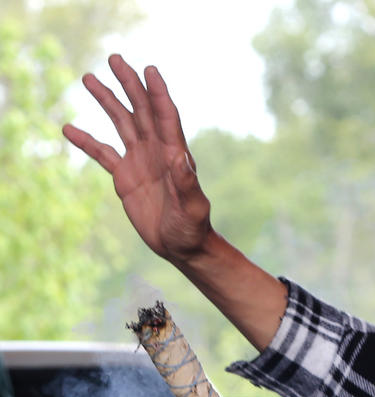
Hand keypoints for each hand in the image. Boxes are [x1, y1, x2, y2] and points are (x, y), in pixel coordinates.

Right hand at [63, 54, 212, 263]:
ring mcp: (141, 161)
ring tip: (89, 78)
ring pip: (122, 123)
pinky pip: (103, 153)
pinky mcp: (126, 176)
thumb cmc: (193, 228)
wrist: (182, 247)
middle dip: (129, 85)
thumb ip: (186, 183)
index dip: (158, 93)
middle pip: (141, 111)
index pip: (166, 117)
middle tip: (115, 58)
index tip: (149, 70)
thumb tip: (180, 157)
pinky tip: (68, 128)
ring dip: (108, 101)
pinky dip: (87, 141)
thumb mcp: (192, 208)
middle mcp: (158, 152)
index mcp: (175, 155)